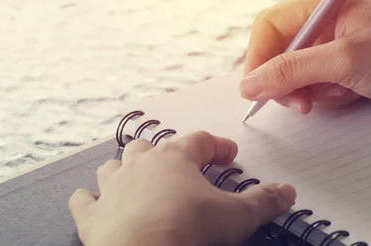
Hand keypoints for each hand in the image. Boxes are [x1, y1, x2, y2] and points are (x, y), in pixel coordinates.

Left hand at [68, 131, 295, 245]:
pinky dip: (88, 200)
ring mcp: (113, 189)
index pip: (200, 141)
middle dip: (166, 153)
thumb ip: (264, 202)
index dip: (217, 146)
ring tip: (137, 177)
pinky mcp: (93, 216)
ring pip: (115, 165)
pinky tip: (92, 201)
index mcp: (175, 159)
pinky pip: (84, 200)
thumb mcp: (236, 216)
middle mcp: (140, 166)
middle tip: (181, 165)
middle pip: (151, 146)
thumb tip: (287, 192)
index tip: (229, 153)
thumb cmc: (184, 230)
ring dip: (125, 169)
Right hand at [239, 0, 370, 120]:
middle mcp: (323, 23)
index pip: (269, 24)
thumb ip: (293, 70)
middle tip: (302, 104)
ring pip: (291, 74)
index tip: (257, 88)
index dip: (258, 56)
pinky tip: (351, 96)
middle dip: (286, 81)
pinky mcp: (339, 71)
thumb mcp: (345, 61)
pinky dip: (324, 98)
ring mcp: (330, 48)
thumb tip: (248, 84)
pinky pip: (310, 87)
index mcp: (324, 5)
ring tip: (341, 94)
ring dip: (309, 92)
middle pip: (276, 51)